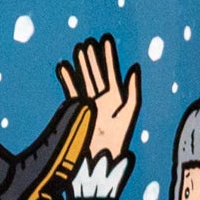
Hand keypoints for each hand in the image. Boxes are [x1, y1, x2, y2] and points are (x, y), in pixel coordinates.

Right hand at [59, 35, 140, 161]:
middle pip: (97, 74)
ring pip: (85, 79)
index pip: (112, 73)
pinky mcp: (78, 110)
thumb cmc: (116, 139)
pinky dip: (68, 80)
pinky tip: (63, 68)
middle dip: (93, 58)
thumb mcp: (128, 113)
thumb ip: (132, 91)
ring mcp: (89, 104)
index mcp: (117, 98)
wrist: (98, 159)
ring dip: (81, 65)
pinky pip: (72, 91)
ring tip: (77, 49)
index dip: (109, 56)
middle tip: (88, 40)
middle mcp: (102, 99)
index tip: (106, 40)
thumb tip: (135, 68)